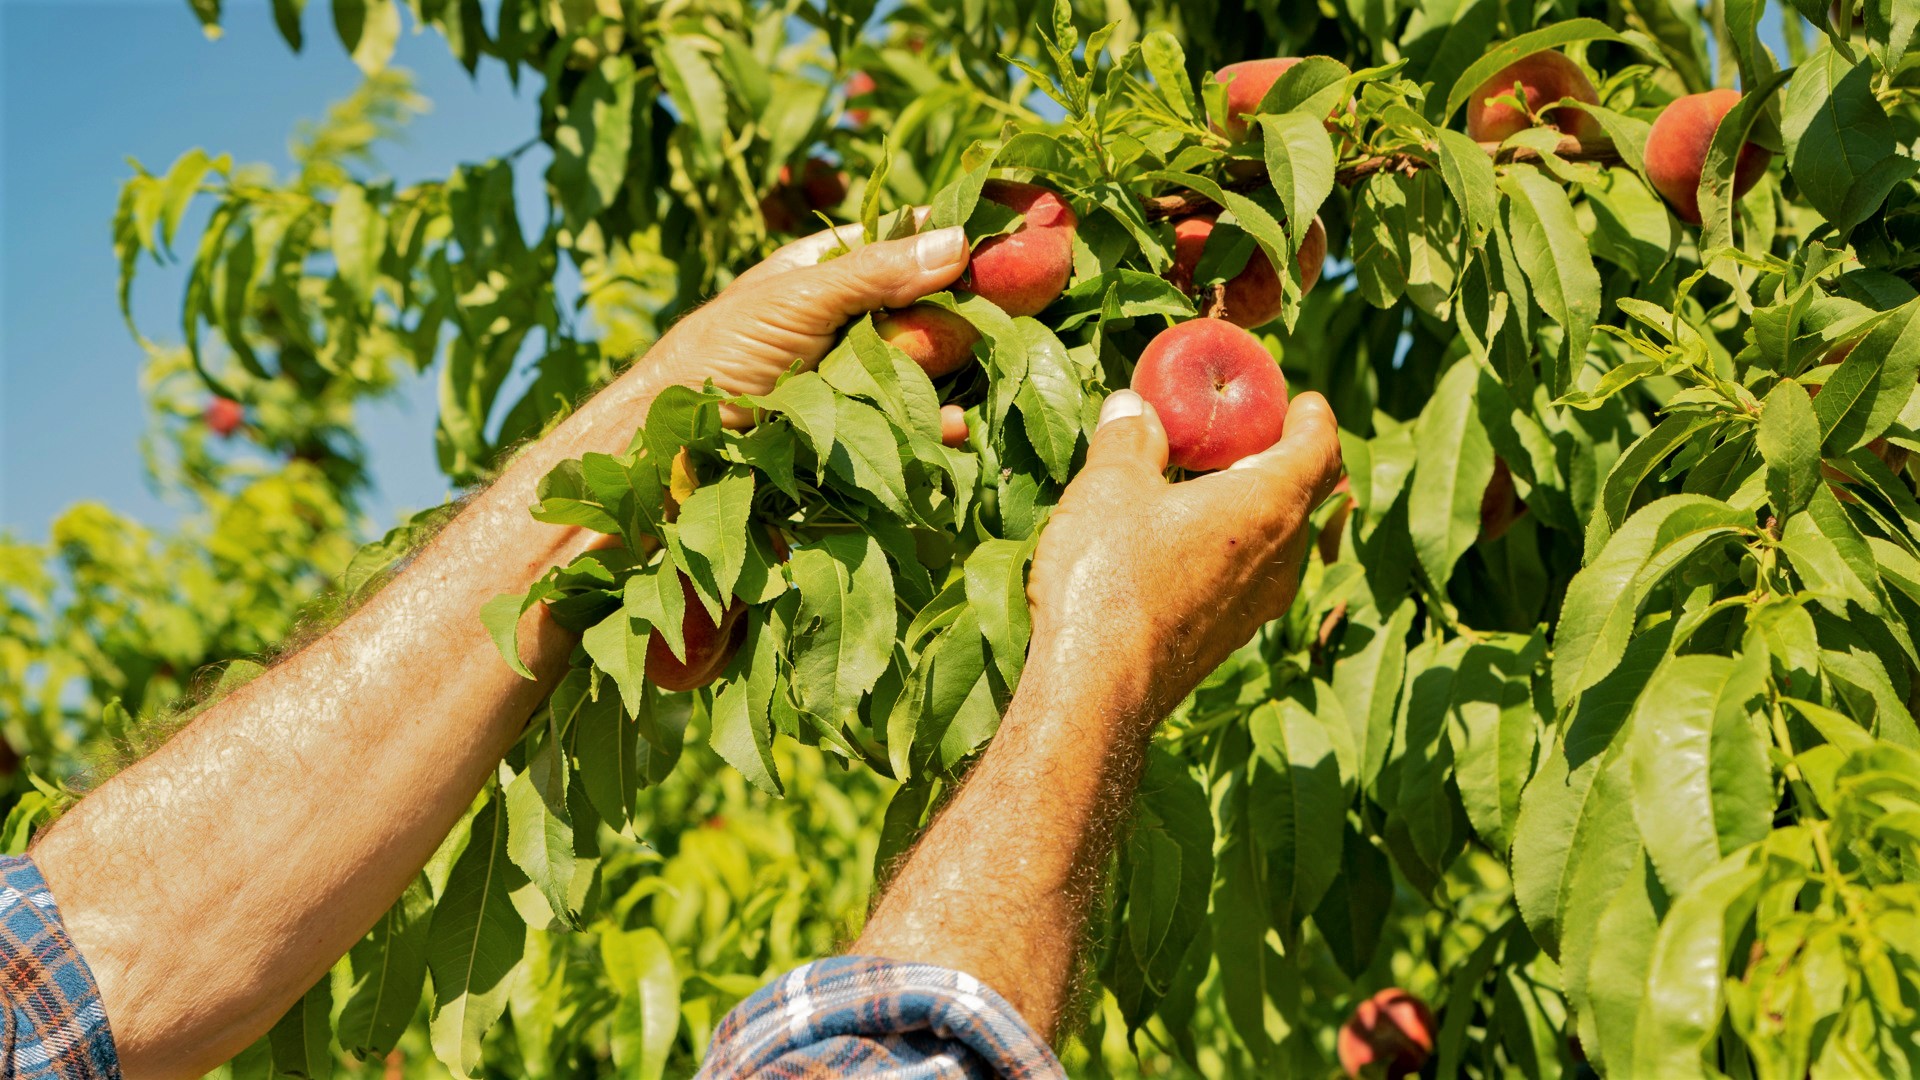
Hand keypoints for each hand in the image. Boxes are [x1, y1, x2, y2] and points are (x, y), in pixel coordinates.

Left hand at [643, 217, 966, 423]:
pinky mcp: (867, 427)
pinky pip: (921, 421)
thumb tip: (957, 238)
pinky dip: (942, 424)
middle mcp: (857, 317)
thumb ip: (874, 271)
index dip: (961, 234)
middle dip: (960, 313)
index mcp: (836, 269)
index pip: (913, 238)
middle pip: (936, 304)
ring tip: (967, 374)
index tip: (1019, 231)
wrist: (676, 444)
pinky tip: (955, 426)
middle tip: (982, 319)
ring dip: (954, 368)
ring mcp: (865, 374)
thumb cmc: (721, 351)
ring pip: (936, 364)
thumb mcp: (797, 297)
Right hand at [1024, 387, 1343, 723]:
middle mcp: (1279, 559)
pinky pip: (1249, 575)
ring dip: (1252, 505)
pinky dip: (1231, 545)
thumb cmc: (1107, 580)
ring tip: (1205, 485)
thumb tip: (1132, 406)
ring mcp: (1258, 605)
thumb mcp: (1108, 488)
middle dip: (1281, 456)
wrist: (1097, 692)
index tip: (1301, 401)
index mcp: (1266, 506)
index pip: (1321, 448)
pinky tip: (1179, 542)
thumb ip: (1128, 438)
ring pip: (1276, 540)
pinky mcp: (1229, 637)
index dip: (1314, 417)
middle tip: (1243, 434)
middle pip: (1304, 493)